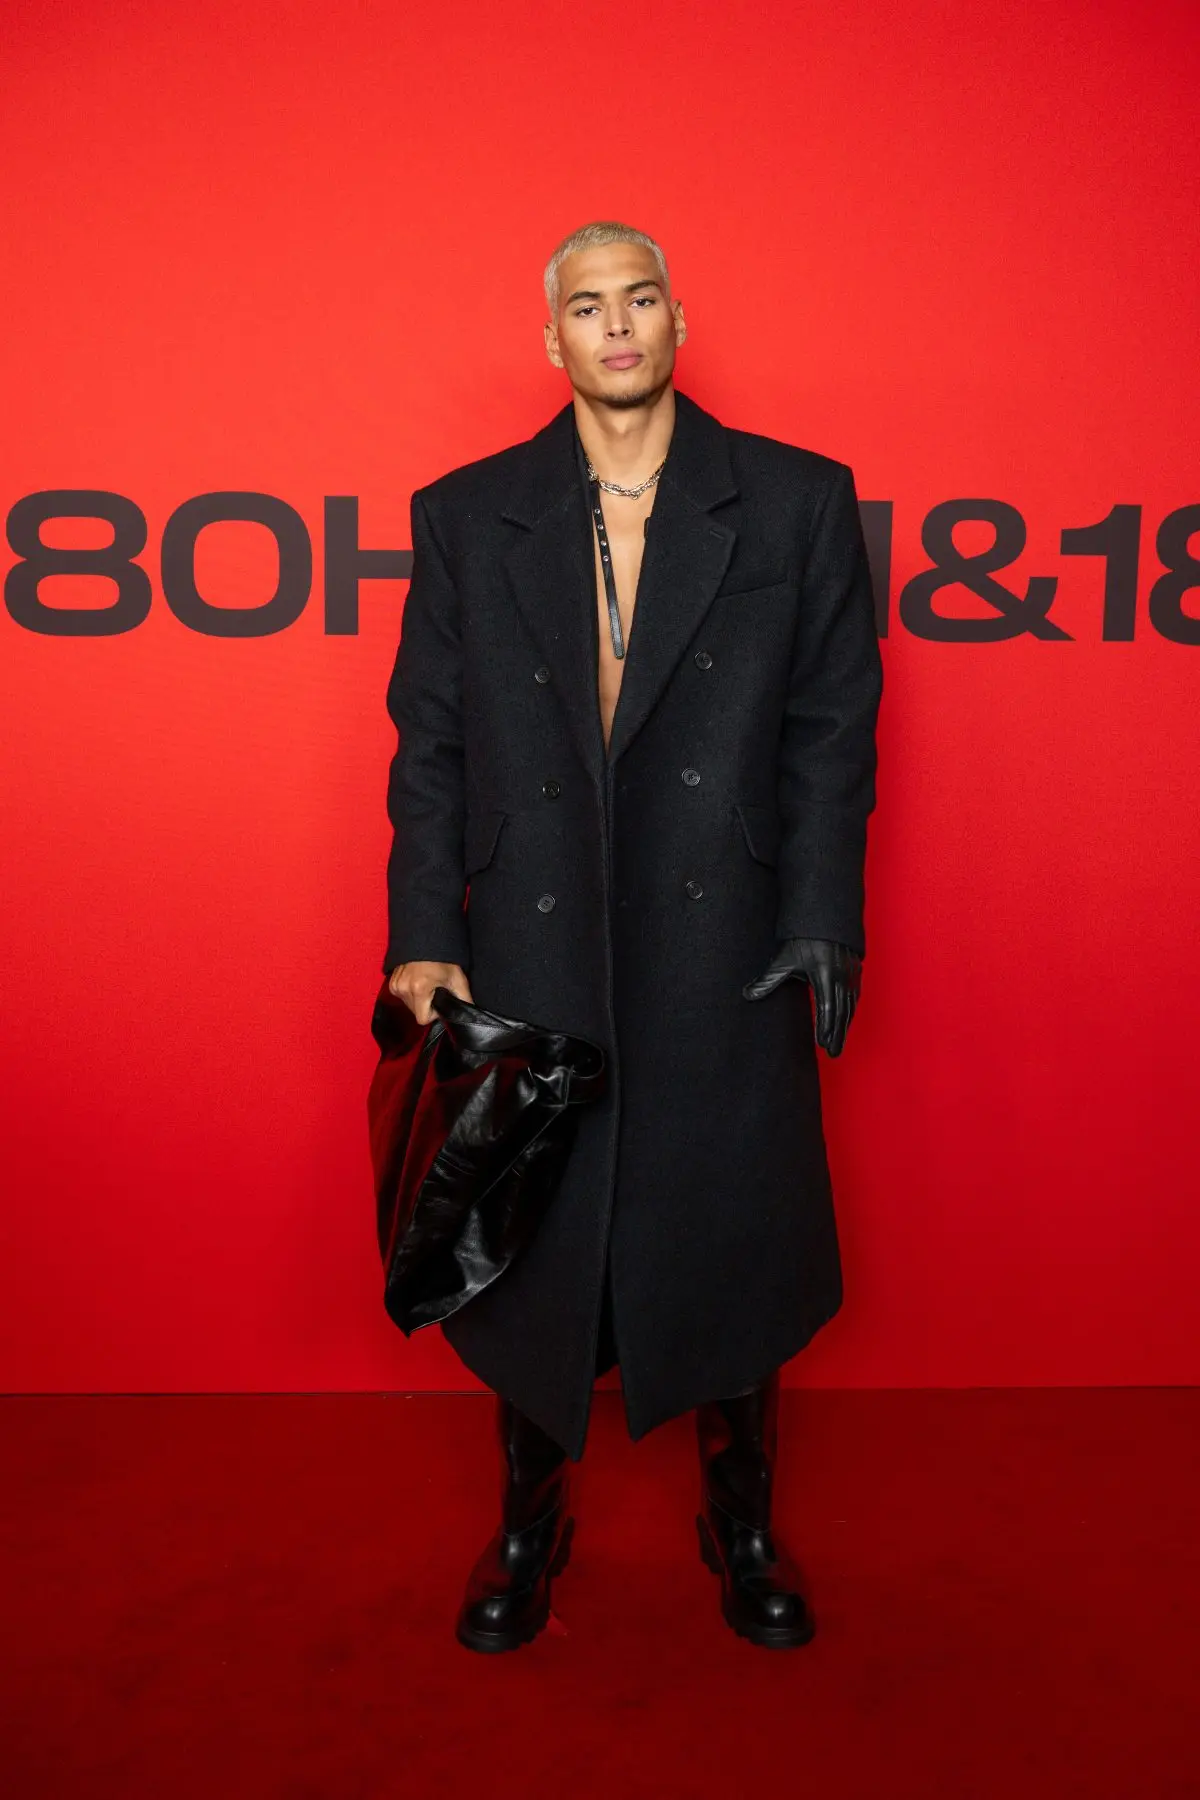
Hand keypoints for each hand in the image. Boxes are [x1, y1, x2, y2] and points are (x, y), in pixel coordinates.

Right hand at [388, 960, 472, 1024]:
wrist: (427, 939)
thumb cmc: (443, 958)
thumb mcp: (458, 979)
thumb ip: (465, 1000)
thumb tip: (470, 1015)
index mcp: (419, 989)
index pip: (422, 1019)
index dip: (434, 1014)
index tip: (440, 1001)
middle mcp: (403, 988)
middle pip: (415, 1012)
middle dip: (426, 1006)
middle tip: (435, 990)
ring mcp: (395, 985)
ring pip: (408, 1005)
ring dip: (418, 999)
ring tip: (427, 983)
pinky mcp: (391, 982)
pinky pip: (402, 996)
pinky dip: (410, 992)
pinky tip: (418, 981)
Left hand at [742, 938, 861, 1056]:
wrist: (824, 916)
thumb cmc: (803, 938)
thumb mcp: (783, 958)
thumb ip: (768, 979)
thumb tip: (748, 995)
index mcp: (824, 975)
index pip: (827, 1008)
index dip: (826, 1028)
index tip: (822, 1045)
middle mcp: (841, 976)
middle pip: (842, 1012)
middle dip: (838, 1034)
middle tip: (834, 1053)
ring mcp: (851, 974)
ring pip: (851, 1006)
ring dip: (846, 1026)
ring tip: (839, 1043)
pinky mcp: (855, 970)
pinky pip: (855, 996)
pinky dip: (851, 1011)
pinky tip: (847, 1020)